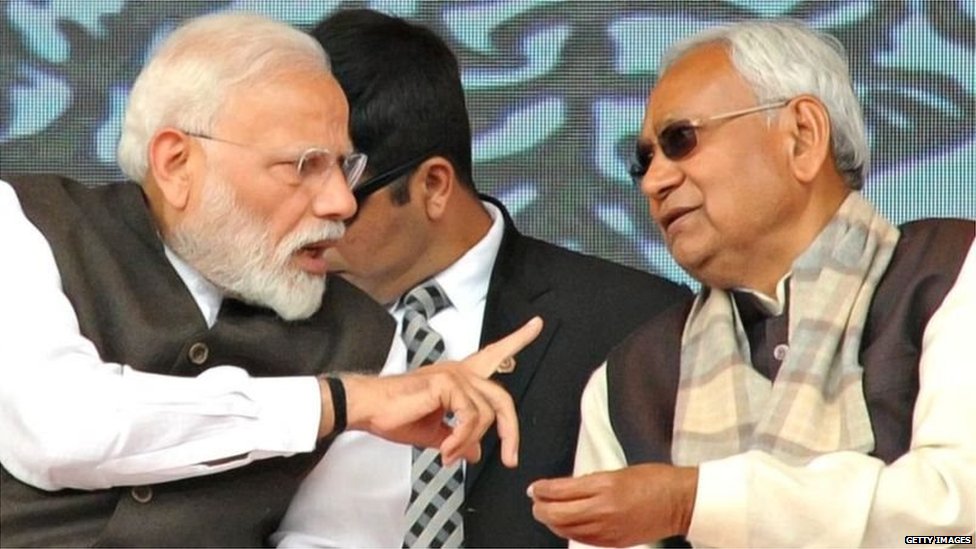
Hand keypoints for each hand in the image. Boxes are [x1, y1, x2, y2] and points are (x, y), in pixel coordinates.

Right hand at [340, 316, 541, 465]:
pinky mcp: (446, 383)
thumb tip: (477, 452)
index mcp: (459, 378)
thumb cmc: (394, 416)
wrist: (367, 409)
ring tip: (449, 455)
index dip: (517, 340)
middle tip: (511, 458)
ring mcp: (454, 375)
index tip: (537, 324)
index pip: (495, 355)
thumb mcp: (434, 432)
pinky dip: (461, 439)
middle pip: (502, 398)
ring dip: (470, 441)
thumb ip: (458, 438)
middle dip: (511, 431)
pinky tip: (445, 450)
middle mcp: (461, 371)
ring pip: (486, 414)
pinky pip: (469, 418)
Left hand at [527, 463, 697, 546]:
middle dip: (540, 508)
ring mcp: (609, 529)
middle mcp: (604, 509)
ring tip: (547, 512)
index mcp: (605, 486)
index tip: (535, 487)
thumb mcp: (618, 472)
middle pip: (557, 514)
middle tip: (536, 501)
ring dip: (552, 521)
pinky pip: (583, 539)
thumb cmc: (655, 480)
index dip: (542, 490)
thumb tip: (565, 488)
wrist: (680, 502)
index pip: (561, 490)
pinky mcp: (615, 542)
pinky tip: (566, 524)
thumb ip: (590, 481)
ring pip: (567, 530)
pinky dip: (569, 531)